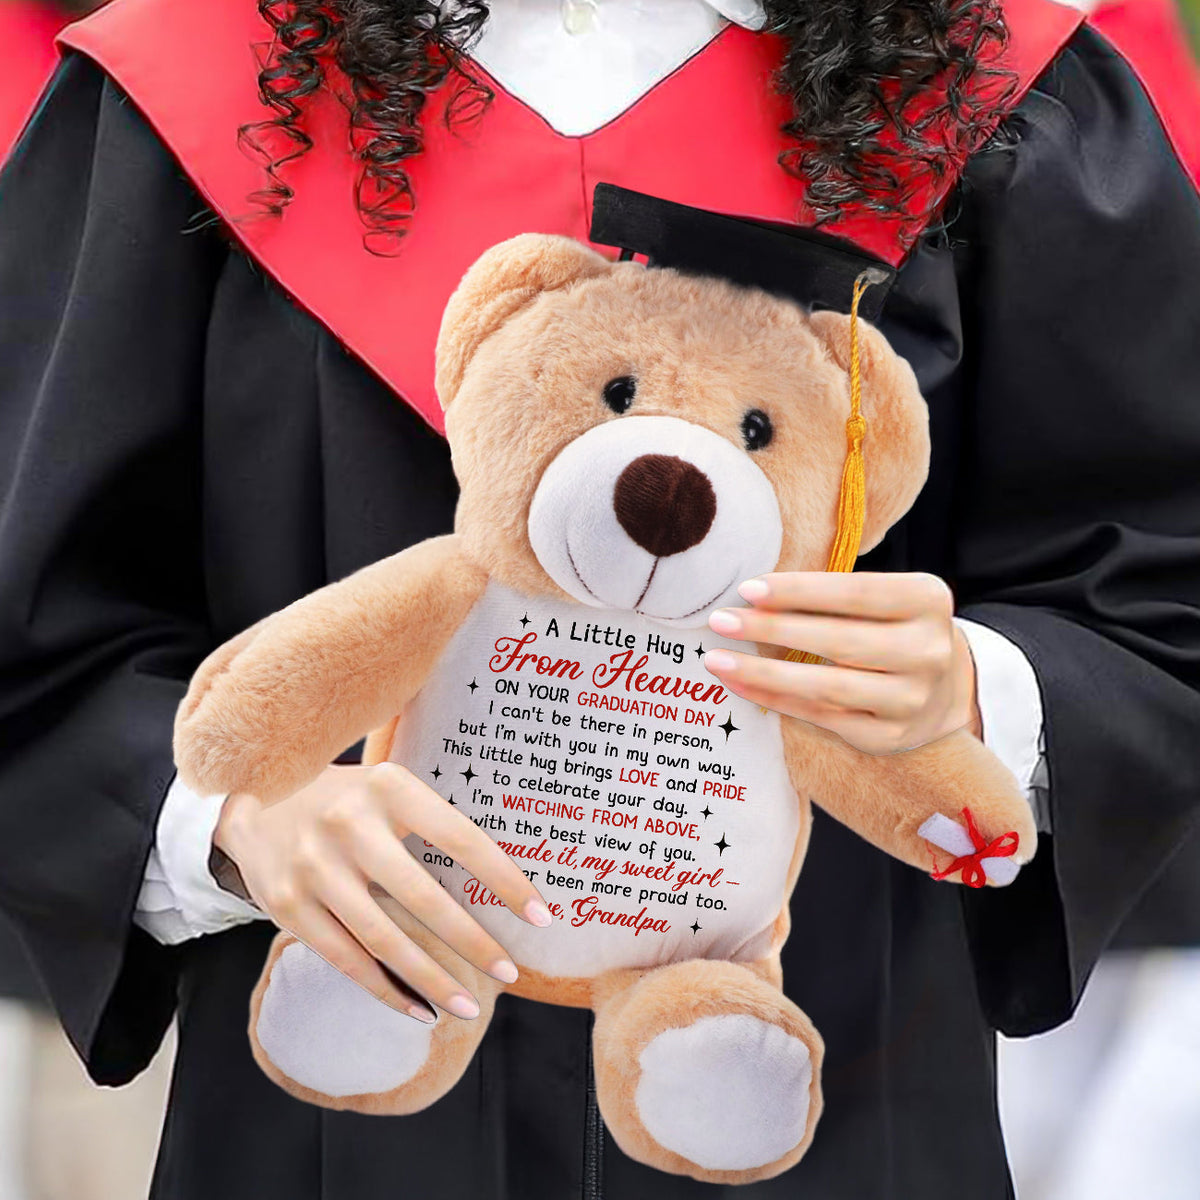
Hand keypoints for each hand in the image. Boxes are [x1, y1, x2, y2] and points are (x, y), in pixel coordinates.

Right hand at [214, 763, 551, 1022]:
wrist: (249, 799)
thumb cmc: (343, 798)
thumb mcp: (385, 788)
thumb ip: (430, 820)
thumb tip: (504, 873)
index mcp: (387, 788)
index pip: (460, 838)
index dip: (503, 880)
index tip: (540, 916)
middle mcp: (348, 825)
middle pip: (422, 897)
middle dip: (473, 942)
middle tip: (511, 973)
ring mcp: (313, 867)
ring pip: (383, 939)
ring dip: (432, 980)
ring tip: (469, 1007)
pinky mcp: (286, 904)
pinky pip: (346, 959)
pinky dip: (386, 989)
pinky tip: (419, 1010)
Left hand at [704, 572, 981, 754]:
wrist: (943, 690)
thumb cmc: (894, 628)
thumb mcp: (885, 599)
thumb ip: (834, 594)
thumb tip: (754, 592)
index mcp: (929, 601)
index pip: (856, 593)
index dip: (799, 591)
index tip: (748, 589)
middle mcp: (929, 652)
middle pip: (839, 641)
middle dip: (772, 629)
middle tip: (721, 620)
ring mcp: (911, 699)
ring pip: (827, 686)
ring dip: (764, 672)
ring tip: (717, 659)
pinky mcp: (888, 735)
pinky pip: (821, 716)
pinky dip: (775, 699)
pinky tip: (740, 684)